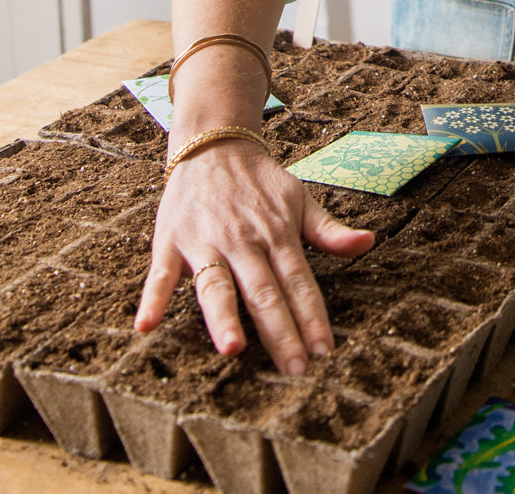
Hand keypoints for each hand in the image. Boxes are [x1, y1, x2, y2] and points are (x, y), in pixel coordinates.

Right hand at [135, 142, 374, 373]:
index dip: (312, 316)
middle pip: (263, 291)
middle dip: (280, 331)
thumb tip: (368, 243)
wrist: (213, 145)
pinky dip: (153, 297)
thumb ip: (328, 230)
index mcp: (278, 234)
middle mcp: (244, 241)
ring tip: (232, 349)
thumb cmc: (260, 182)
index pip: (299, 282)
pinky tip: (146, 325)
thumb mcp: (299, 199)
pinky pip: (160, 273)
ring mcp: (207, 241)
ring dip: (223, 316)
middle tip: (294, 369)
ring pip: (217, 284)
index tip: (324, 351)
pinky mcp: (172, 240)